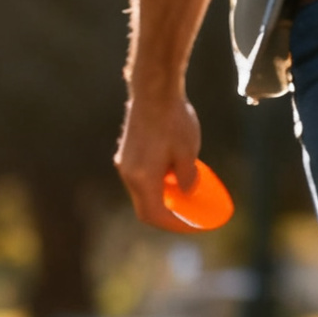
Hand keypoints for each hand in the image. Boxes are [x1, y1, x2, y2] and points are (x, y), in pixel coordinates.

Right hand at [117, 91, 205, 232]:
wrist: (153, 90)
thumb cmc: (173, 119)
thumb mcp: (188, 152)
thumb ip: (187, 178)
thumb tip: (187, 192)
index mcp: (144, 179)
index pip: (156, 215)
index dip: (174, 224)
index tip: (192, 226)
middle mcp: (129, 175)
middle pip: (145, 208)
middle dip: (166, 215)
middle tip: (187, 217)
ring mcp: (125, 163)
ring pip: (142, 193)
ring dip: (161, 198)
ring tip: (184, 195)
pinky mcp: (127, 153)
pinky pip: (140, 179)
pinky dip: (156, 184)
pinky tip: (173, 175)